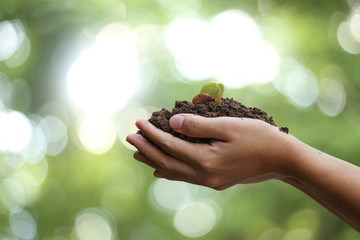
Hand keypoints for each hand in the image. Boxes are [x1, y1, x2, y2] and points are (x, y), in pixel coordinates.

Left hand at [126, 114, 291, 189]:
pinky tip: (161, 169)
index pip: (170, 145)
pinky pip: (185, 177)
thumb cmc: (258, 138)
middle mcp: (204, 175)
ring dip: (155, 160)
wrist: (282, 159)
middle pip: (167, 161)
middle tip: (130, 137)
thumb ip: (198, 125)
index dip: (152, 133)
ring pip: (174, 171)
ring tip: (139, 153)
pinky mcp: (215, 181)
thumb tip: (173, 123)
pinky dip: (170, 171)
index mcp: (206, 160)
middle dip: (147, 148)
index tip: (139, 122)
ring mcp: (210, 180)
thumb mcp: (228, 126)